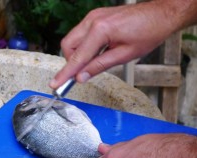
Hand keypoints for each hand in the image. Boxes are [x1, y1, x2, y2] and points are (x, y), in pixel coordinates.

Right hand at [49, 0, 195, 88]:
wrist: (161, 14)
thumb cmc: (148, 33)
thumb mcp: (125, 55)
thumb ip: (99, 66)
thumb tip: (81, 77)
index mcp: (100, 30)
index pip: (77, 57)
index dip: (65, 73)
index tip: (55, 84)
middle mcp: (92, 20)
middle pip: (68, 45)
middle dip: (71, 62)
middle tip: (80, 74)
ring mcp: (93, 17)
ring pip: (72, 39)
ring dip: (77, 54)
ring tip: (91, 64)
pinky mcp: (95, 17)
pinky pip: (81, 34)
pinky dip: (83, 46)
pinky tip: (95, 53)